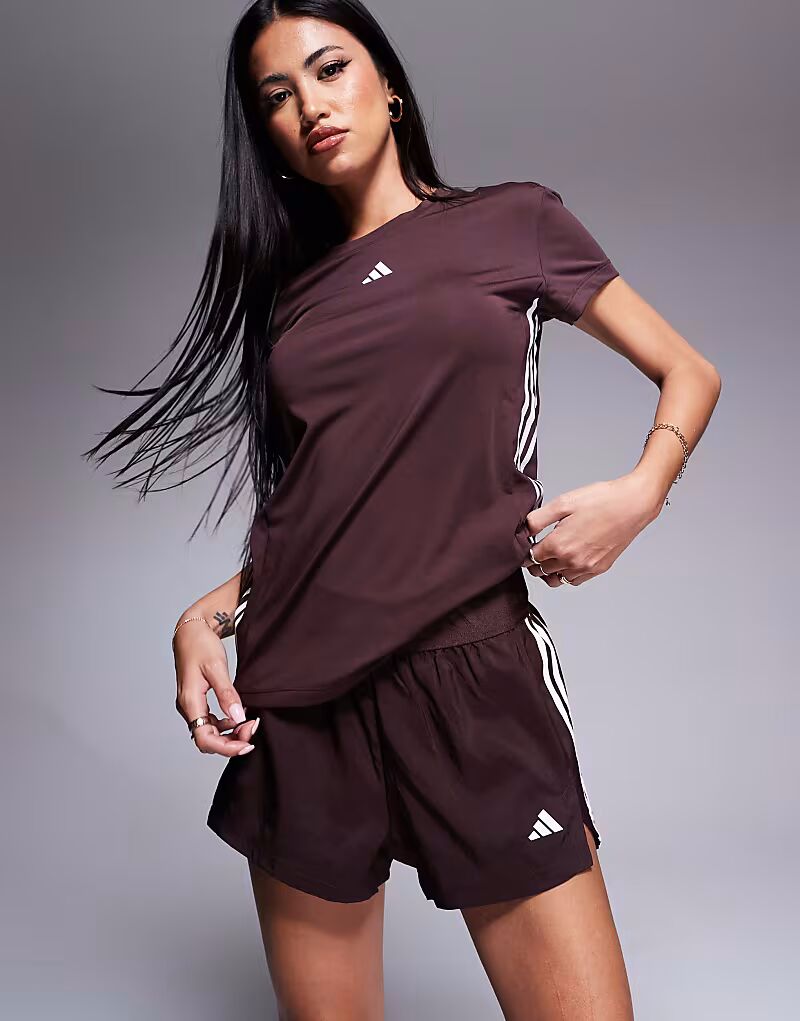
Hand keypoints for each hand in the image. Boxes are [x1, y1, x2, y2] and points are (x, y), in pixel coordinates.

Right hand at [173, 619, 258, 755]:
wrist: (190, 631)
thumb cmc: (201, 645)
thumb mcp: (216, 667)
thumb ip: (227, 693)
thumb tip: (238, 717)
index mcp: (189, 701)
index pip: (204, 738)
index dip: (226, 747)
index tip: (247, 744)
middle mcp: (188, 707)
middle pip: (208, 739)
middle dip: (232, 741)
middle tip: (254, 729)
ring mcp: (192, 706)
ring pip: (210, 732)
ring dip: (230, 734)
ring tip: (250, 724)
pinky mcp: (198, 702)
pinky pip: (212, 722)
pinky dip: (227, 724)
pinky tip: (240, 716)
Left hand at [524, 474, 659, 586]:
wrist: (632, 505)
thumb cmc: (601, 500)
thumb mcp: (563, 503)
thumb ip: (538, 519)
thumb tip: (524, 530)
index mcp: (558, 545)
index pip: (529, 558)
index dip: (526, 550)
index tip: (528, 544)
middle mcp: (571, 561)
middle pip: (541, 571)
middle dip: (535, 561)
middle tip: (538, 548)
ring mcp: (586, 568)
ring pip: (556, 580)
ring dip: (549, 571)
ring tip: (551, 556)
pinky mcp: (598, 569)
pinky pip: (574, 581)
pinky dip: (567, 574)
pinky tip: (569, 560)